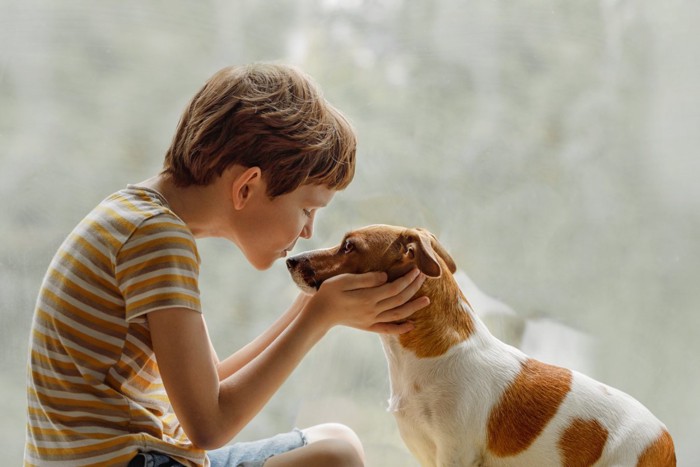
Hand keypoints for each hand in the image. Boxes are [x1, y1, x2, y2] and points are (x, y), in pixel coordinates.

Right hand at [302, 268, 429, 334]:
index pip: (395, 287)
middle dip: (414, 287)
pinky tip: (411, 326)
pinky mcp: (368, 326)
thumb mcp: (343, 280)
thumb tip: (385, 277)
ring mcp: (371, 320)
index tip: (417, 269)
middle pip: (399, 299)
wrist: (318, 315)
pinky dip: (401, 329)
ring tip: (427, 300)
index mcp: (368, 297)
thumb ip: (365, 279)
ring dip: (413, 307)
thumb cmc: (328, 293)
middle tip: (424, 277)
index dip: (407, 279)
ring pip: (398, 314)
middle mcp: (373, 310)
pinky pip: (388, 329)